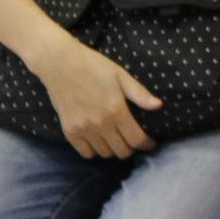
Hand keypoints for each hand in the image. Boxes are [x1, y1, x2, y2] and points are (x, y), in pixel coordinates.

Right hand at [34, 36, 160, 159]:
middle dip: (131, 148)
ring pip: (105, 154)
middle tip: (132, 139)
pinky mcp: (69, 132)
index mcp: (116, 110)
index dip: (146, 145)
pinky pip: (86, 153)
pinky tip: (98, 140)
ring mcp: (83, 129)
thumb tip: (159, 106)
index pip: (136, 140)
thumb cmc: (94, 66)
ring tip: (116, 139)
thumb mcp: (121, 76)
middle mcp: (100, 124)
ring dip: (113, 149)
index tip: (150, 143)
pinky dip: (95, 150)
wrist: (60, 64)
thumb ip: (139, 93)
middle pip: (122, 151)